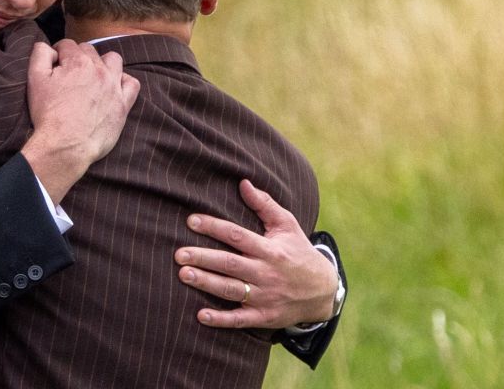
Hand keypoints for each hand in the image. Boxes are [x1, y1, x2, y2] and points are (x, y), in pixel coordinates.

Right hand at [21, 39, 139, 203]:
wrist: (66, 146)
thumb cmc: (48, 114)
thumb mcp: (34, 80)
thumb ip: (40, 55)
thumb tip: (47, 47)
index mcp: (77, 62)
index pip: (67, 45)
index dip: (58, 53)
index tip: (55, 64)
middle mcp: (99, 70)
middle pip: (89, 51)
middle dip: (77, 57)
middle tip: (68, 75)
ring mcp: (113, 87)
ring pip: (113, 60)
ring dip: (102, 63)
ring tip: (92, 76)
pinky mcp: (122, 105)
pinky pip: (131, 83)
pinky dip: (123, 81)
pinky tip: (113, 87)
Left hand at [174, 180, 336, 328]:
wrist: (324, 292)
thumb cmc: (299, 252)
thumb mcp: (287, 226)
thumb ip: (264, 204)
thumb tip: (243, 182)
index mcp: (270, 249)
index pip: (237, 235)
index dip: (214, 227)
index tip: (191, 221)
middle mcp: (266, 273)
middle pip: (230, 264)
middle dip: (204, 258)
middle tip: (179, 253)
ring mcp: (265, 296)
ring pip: (231, 289)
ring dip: (207, 283)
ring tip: (184, 274)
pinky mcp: (264, 317)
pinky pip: (240, 319)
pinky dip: (221, 320)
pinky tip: (201, 316)